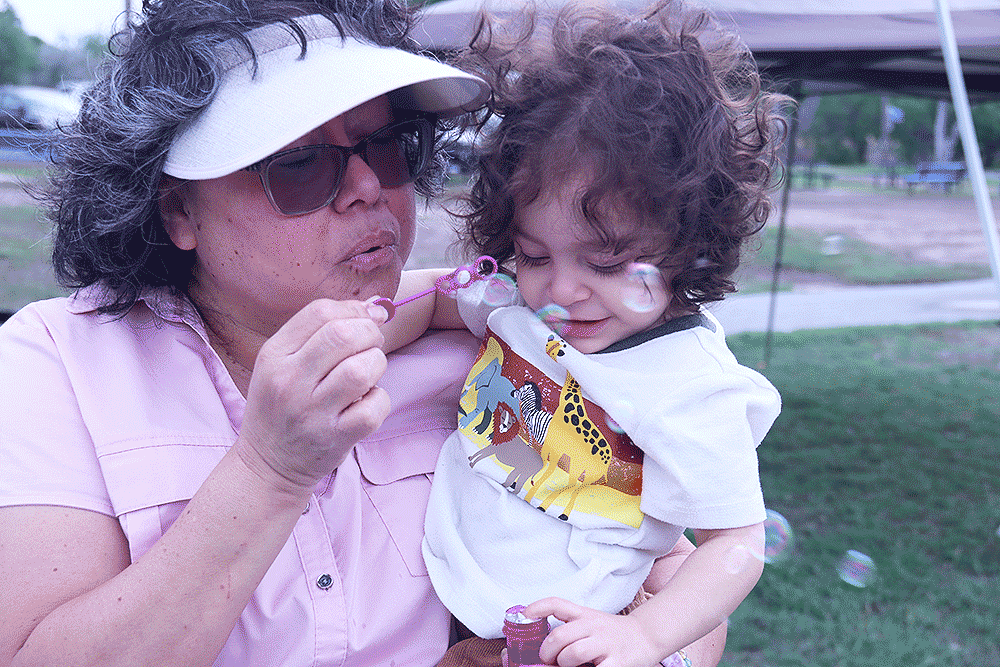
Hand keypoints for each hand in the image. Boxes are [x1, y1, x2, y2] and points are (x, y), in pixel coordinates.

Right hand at [236, 299, 389, 493]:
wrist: (267, 466)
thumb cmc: (282, 407)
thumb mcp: (281, 363)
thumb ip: (320, 332)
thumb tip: (374, 307)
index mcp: (274, 356)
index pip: (319, 313)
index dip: (353, 309)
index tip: (368, 317)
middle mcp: (290, 381)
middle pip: (343, 335)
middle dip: (370, 333)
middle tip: (371, 344)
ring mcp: (312, 412)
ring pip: (362, 369)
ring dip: (376, 364)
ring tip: (368, 373)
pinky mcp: (335, 438)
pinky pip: (374, 407)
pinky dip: (379, 400)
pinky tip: (366, 402)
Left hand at [525, 598, 661, 666]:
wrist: (647, 636)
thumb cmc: (613, 634)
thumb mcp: (591, 623)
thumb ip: (570, 629)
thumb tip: (543, 648)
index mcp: (584, 615)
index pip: (558, 604)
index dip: (538, 607)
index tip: (525, 615)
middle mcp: (593, 627)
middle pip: (559, 635)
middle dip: (547, 651)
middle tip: (547, 659)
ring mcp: (605, 644)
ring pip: (573, 653)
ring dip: (564, 663)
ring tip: (567, 666)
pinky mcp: (617, 663)